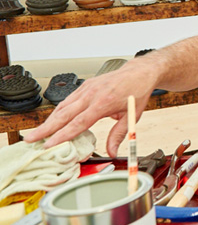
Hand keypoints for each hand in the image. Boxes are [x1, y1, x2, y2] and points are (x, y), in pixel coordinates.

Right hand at [26, 61, 155, 156]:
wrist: (139, 72)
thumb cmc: (136, 92)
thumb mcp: (132, 116)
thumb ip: (119, 134)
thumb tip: (112, 151)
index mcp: (103, 103)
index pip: (78, 123)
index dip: (62, 135)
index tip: (49, 145)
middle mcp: (92, 94)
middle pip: (63, 114)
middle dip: (45, 128)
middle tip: (30, 139)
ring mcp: (87, 88)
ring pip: (62, 106)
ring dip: (49, 120)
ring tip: (37, 133)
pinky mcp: (85, 85)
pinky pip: (68, 100)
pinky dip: (58, 111)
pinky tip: (52, 120)